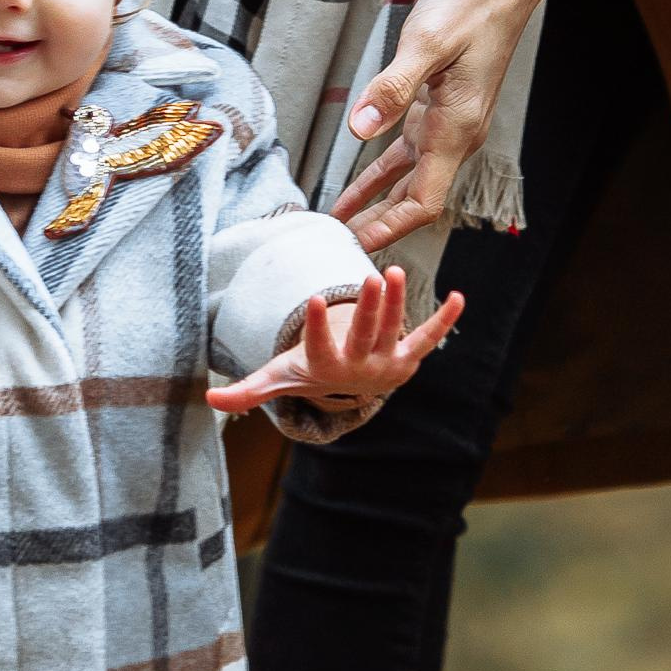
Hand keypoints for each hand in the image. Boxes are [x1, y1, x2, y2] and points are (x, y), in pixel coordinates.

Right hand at [208, 274, 462, 417]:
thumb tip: (210, 399)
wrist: (349, 392)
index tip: (316, 299)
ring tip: (396, 272)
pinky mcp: (408, 357)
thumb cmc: (309, 374)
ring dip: (398, 304)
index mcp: (326, 369)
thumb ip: (248, 390)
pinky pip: (428, 339)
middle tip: (373, 278)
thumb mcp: (279, 379)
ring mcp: (387, 363)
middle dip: (370, 309)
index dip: (318, 326)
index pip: (320, 347)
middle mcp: (360, 369)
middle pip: (365, 337)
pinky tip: (460, 298)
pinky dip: (444, 322)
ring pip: (394, 331)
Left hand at [333, 0, 594, 253]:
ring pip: (408, 179)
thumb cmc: (472, 6)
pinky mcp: (438, 106)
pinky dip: (379, 174)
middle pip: (415, 199)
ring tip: (336, 226)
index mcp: (456, 128)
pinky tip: (355, 188)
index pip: (424, 200)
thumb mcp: (427, 43)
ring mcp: (448, 123)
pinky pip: (405, 153)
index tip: (356, 249)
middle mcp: (455, 134)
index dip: (390, 228)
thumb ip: (393, 87)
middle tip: (335, 249)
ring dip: (375, 203)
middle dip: (378, 226)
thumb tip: (360, 127)